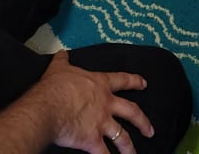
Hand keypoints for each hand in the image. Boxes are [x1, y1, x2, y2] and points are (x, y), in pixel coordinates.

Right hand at [34, 49, 152, 151]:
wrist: (47, 107)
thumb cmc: (55, 87)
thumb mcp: (59, 68)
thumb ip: (63, 61)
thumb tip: (62, 53)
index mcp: (100, 84)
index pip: (122, 80)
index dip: (134, 81)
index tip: (144, 84)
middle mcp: (106, 103)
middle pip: (131, 111)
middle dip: (142, 121)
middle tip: (150, 129)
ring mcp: (101, 122)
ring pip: (121, 136)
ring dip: (129, 147)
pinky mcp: (92, 140)